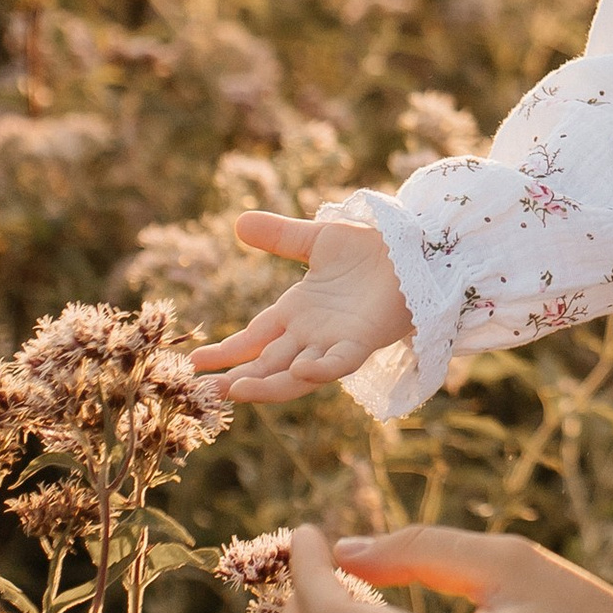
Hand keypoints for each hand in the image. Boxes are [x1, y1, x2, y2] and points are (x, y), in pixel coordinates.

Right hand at [189, 213, 412, 400]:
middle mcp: (311, 334)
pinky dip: (320, 369)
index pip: (254, 338)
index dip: (227, 351)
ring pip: (295, 373)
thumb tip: (238, 222)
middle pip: (267, 364)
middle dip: (236, 378)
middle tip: (203, 391)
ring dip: (268, 384)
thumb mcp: (317, 240)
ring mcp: (335, 341)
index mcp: (297, 312)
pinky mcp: (362, 341)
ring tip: (236, 390)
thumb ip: (280, 236)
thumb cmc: (371, 248)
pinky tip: (300, 372)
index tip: (194, 363)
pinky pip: (338, 362)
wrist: (418, 251)